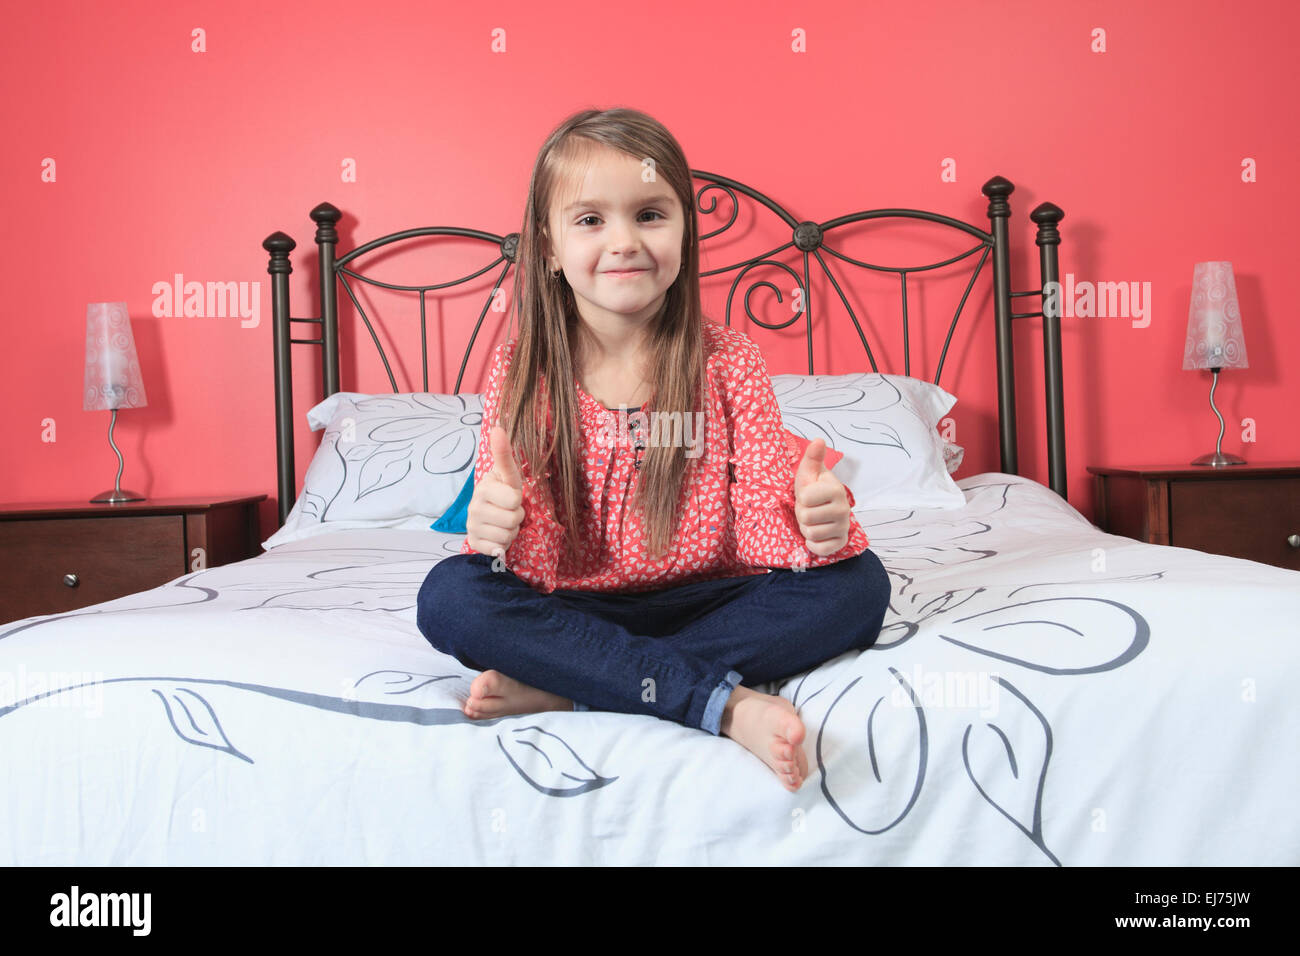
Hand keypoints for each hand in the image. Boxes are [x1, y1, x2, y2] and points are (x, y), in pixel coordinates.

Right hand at [465, 424, 525, 558]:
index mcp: (483, 488)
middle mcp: (473, 507)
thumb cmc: (503, 493)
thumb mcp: (507, 475)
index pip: (514, 499)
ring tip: (504, 522)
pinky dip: (503, 545)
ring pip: (507, 535)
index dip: (517, 499)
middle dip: (517, 517)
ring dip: (511, 531)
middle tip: (509, 511)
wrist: (490, 515)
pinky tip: (497, 535)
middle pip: (513, 519)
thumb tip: (497, 428)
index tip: (511, 495)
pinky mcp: (473, 543)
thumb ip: (503, 455)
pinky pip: (498, 549)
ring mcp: (471, 526)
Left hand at [793, 437, 849, 556]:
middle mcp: (844, 509)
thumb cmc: (813, 488)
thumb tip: (819, 440)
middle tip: (809, 509)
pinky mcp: (841, 542)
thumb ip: (812, 457)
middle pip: (806, 518)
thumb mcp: (809, 472)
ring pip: (811, 534)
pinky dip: (813, 543)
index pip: (804, 499)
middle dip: (802, 514)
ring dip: (806, 528)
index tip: (807, 495)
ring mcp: (844, 527)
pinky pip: (820, 549)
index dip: (800, 498)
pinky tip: (817, 533)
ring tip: (813, 519)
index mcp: (836, 489)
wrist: (824, 507)